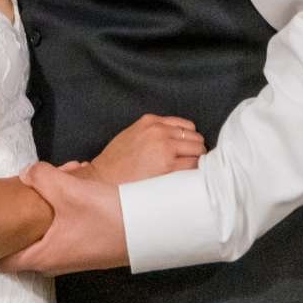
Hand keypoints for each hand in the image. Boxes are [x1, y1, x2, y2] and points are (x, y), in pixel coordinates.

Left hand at [0, 161, 128, 276]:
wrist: (147, 228)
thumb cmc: (105, 215)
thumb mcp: (67, 189)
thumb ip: (39, 177)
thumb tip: (25, 176)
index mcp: (43, 256)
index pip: (3, 263)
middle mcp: (55, 261)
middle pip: (25, 241)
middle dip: (24, 213)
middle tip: (30, 187)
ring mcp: (73, 255)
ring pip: (47, 229)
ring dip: (48, 205)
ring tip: (61, 176)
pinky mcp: (86, 246)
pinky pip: (63, 226)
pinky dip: (64, 207)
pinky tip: (76, 182)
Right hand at [88, 112, 203, 187]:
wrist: (103, 180)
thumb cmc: (116, 162)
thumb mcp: (133, 135)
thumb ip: (154, 132)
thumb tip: (179, 140)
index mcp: (151, 121)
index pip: (186, 126)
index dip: (189, 140)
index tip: (187, 151)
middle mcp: (160, 132)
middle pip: (196, 138)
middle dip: (195, 150)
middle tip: (188, 164)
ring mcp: (165, 149)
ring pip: (199, 151)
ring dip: (197, 161)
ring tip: (187, 173)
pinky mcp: (169, 168)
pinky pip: (194, 168)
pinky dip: (195, 173)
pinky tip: (187, 180)